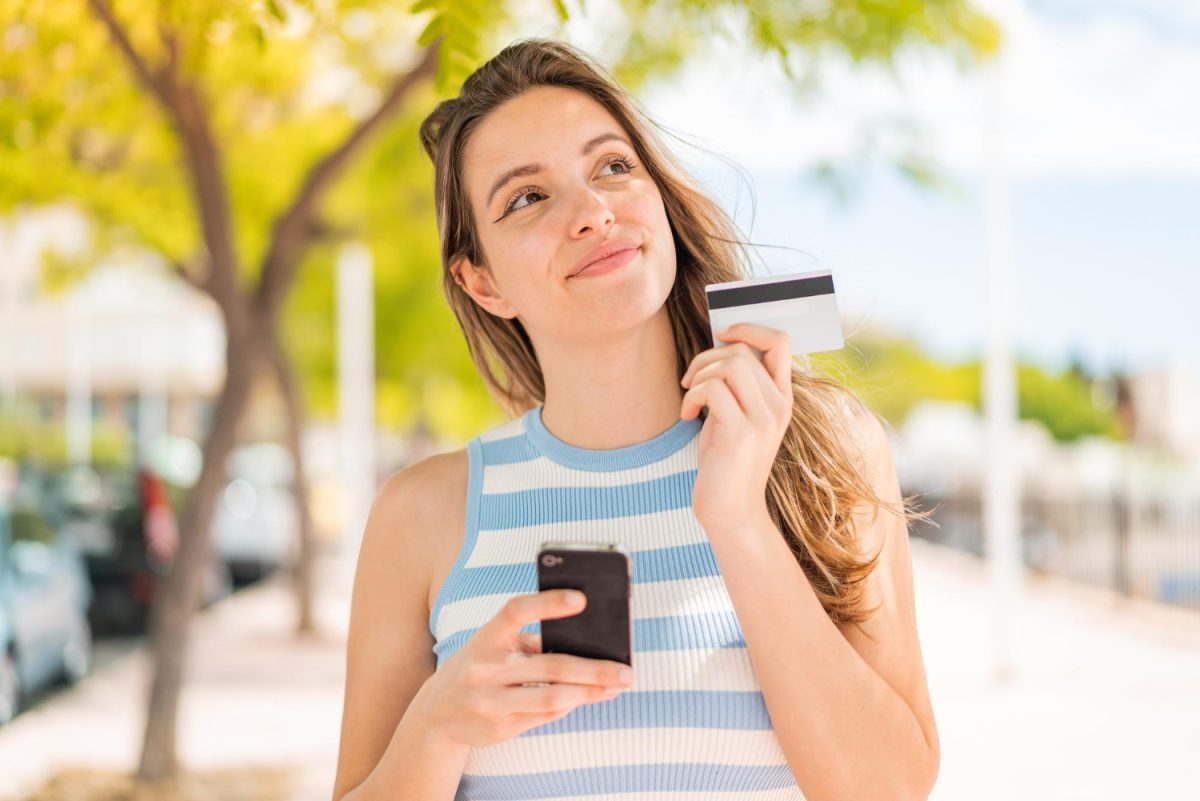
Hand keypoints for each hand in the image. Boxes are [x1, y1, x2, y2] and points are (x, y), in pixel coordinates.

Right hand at [412, 590, 634, 747]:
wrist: (437, 713)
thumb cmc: (480, 667)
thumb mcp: (493, 645)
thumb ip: (531, 641)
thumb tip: (587, 642)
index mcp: (487, 636)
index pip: (516, 610)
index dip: (548, 603)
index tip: (581, 598)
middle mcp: (486, 667)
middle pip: (551, 665)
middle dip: (594, 669)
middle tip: (626, 670)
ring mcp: (491, 700)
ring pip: (552, 697)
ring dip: (590, 692)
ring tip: (617, 686)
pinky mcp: (499, 727)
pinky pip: (545, 716)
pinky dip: (573, 705)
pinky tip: (593, 696)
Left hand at [680, 323, 793, 534]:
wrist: (731, 511)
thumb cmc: (726, 462)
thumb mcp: (736, 416)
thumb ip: (736, 385)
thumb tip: (719, 345)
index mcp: (781, 398)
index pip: (779, 341)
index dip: (748, 328)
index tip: (721, 337)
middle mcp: (779, 406)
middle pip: (742, 351)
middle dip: (706, 357)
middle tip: (691, 381)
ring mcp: (763, 419)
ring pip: (729, 365)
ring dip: (698, 375)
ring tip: (690, 397)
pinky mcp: (741, 433)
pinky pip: (712, 389)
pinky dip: (692, 396)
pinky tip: (687, 416)